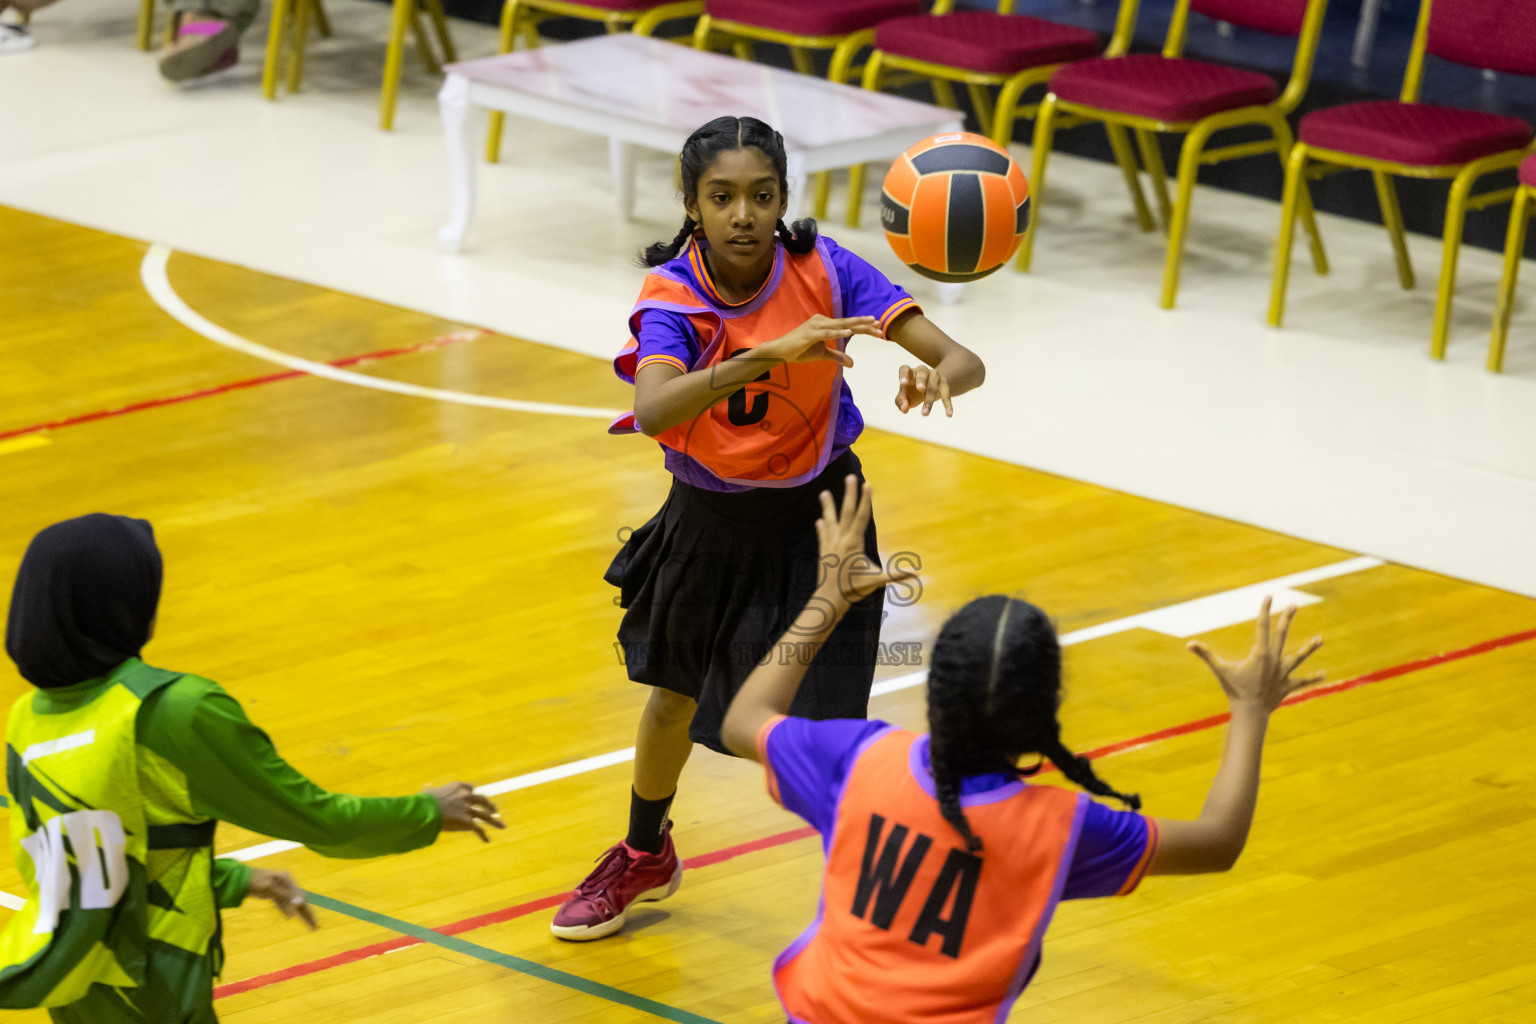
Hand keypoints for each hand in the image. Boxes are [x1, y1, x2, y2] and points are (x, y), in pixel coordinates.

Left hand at [247, 869, 317, 930]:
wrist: (240, 878)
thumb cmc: (256, 880)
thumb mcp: (270, 887)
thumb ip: (285, 895)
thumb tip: (299, 903)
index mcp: (288, 881)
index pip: (302, 898)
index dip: (308, 911)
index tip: (314, 922)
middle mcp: (287, 885)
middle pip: (300, 902)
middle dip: (307, 914)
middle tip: (316, 927)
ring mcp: (280, 889)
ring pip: (292, 904)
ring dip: (298, 914)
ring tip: (307, 924)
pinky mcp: (272, 893)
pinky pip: (282, 904)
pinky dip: (285, 910)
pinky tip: (289, 917)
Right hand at [424, 782, 503, 841]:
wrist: (429, 811)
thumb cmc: (424, 802)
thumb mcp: (428, 792)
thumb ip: (431, 791)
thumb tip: (425, 789)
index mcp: (458, 787)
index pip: (469, 788)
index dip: (471, 793)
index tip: (472, 795)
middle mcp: (466, 796)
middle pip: (481, 800)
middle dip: (488, 805)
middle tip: (494, 809)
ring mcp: (468, 809)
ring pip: (485, 815)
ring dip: (494, 821)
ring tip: (502, 826)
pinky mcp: (467, 821)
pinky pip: (478, 829)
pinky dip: (483, 835)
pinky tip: (487, 840)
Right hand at [767, 316, 881, 367]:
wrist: (780, 351)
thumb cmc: (799, 351)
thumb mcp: (822, 354)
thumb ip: (837, 357)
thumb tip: (852, 364)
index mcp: (826, 325)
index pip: (849, 326)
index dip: (864, 328)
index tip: (879, 331)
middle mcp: (823, 321)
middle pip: (848, 323)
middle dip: (865, 325)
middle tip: (881, 325)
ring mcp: (816, 326)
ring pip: (841, 325)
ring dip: (857, 325)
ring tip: (871, 324)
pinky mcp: (810, 333)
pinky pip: (827, 333)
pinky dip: (838, 332)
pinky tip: (849, 332)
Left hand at [813, 476, 917, 610]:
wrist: (828, 599)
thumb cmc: (853, 590)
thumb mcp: (876, 582)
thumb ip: (896, 575)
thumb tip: (917, 575)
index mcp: (854, 543)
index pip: (862, 517)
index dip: (866, 500)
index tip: (868, 484)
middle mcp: (841, 539)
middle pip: (846, 512)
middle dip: (849, 494)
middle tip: (850, 477)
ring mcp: (830, 544)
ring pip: (830, 520)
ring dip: (828, 506)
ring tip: (824, 492)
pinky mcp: (823, 551)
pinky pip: (823, 535)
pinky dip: (822, 527)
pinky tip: (820, 520)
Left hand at [895, 364, 951, 416]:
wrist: (928, 388)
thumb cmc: (912, 392)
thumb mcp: (904, 396)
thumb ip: (901, 402)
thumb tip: (904, 409)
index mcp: (910, 373)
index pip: (905, 369)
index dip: (904, 375)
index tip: (902, 383)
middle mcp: (923, 372)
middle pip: (922, 375)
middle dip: (921, 381)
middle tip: (920, 389)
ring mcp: (935, 377)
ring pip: (933, 386)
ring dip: (930, 400)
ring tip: (925, 413)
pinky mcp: (944, 384)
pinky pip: (946, 394)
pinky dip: (947, 404)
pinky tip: (949, 414)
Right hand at [1187, 598, 1322, 713]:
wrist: (1250, 713)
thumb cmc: (1234, 690)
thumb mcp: (1220, 670)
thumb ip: (1206, 655)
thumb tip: (1189, 644)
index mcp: (1260, 653)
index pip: (1262, 626)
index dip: (1265, 610)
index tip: (1268, 597)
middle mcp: (1274, 660)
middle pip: (1282, 635)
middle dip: (1287, 619)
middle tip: (1294, 605)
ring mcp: (1283, 673)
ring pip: (1298, 657)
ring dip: (1309, 648)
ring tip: (1320, 639)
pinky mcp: (1288, 685)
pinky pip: (1302, 681)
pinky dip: (1312, 678)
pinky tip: (1324, 674)